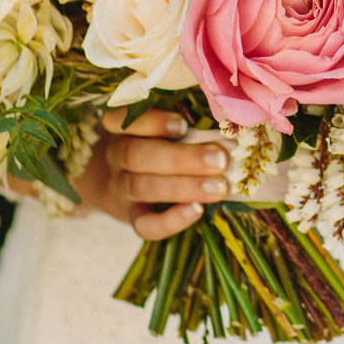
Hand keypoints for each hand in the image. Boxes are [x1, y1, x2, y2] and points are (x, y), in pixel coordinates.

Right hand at [75, 108, 223, 240]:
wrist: (119, 184)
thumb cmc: (156, 143)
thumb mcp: (161, 128)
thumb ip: (186, 123)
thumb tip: (227, 126)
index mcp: (122, 128)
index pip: (120, 119)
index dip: (151, 121)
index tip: (184, 124)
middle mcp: (116, 156)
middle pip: (135, 155)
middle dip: (181, 158)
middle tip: (220, 160)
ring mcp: (120, 188)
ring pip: (141, 187)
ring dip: (183, 187)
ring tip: (218, 187)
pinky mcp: (130, 216)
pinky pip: (143, 224)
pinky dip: (170, 220)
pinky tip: (197, 211)